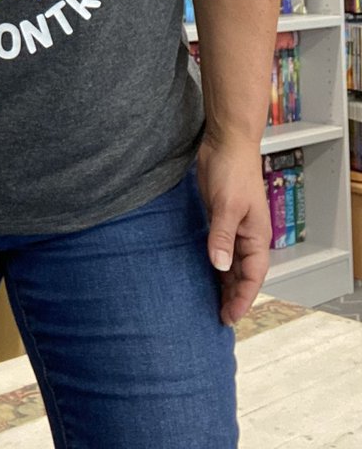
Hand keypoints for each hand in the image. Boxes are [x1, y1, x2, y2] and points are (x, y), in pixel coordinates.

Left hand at [196, 134, 270, 325]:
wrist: (226, 143)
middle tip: (218, 317)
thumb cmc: (232, 170)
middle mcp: (248, 236)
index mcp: (256, 236)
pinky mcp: (219, 218)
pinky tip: (205, 271)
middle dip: (233, 296)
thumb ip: (222, 236)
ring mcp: (234, 227)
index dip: (241, 298)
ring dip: (224, 282)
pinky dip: (215, 263)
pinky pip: (220, 248)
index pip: (252, 277)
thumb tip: (221, 266)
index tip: (229, 316)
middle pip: (243, 274)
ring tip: (211, 302)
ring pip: (231, 263)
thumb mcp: (226, 206)